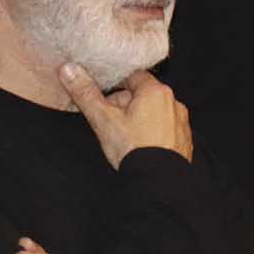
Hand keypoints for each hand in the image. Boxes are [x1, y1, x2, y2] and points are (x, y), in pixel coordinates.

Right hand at [59, 64, 193, 168]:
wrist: (158, 183)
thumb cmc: (133, 149)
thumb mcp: (104, 119)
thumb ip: (86, 94)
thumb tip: (69, 70)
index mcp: (156, 91)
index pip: (132, 76)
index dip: (115, 85)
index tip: (104, 98)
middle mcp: (174, 103)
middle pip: (143, 95)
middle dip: (125, 105)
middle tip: (110, 121)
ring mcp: (182, 123)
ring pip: (154, 113)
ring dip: (139, 119)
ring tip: (124, 137)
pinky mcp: (184, 140)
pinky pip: (165, 129)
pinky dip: (153, 133)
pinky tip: (141, 146)